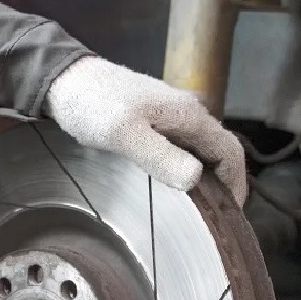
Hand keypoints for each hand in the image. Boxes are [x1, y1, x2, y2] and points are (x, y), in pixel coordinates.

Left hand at [44, 56, 247, 205]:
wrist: (64, 79)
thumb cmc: (92, 104)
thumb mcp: (124, 134)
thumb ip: (160, 156)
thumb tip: (196, 179)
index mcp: (189, 115)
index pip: (230, 152)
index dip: (236, 185)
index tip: (230, 217)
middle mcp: (188, 113)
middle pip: (220, 152)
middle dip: (224, 185)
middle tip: (214, 220)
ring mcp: (172, 115)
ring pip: (201, 151)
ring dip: (206, 179)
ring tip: (197, 210)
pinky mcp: (155, 120)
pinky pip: (182, 148)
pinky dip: (187, 169)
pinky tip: (173, 186)